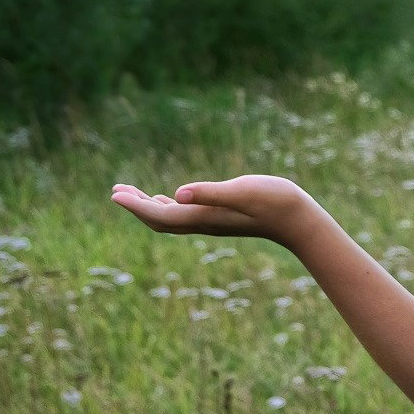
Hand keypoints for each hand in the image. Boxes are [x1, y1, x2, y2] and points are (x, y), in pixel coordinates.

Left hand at [110, 175, 320, 247]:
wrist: (299, 220)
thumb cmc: (275, 202)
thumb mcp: (242, 192)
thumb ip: (210, 193)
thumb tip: (178, 194)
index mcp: (204, 217)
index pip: (161, 215)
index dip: (136, 206)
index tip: (114, 194)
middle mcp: (204, 223)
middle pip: (160, 221)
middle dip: (136, 208)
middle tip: (116, 191)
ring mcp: (213, 221)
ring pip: (171, 219)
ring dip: (149, 208)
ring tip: (131, 194)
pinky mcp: (221, 217)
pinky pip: (186, 216)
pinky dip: (169, 207)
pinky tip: (169, 198)